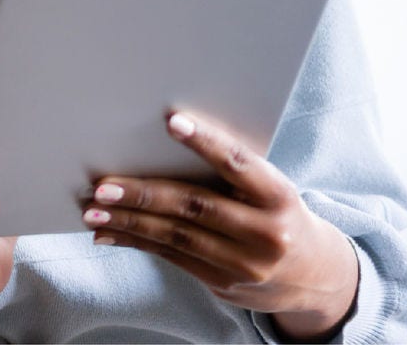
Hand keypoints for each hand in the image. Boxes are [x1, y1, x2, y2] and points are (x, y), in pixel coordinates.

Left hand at [79, 111, 359, 341]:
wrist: (312, 276)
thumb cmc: (278, 213)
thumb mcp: (270, 189)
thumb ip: (231, 172)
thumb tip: (166, 138)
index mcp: (279, 196)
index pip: (239, 164)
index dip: (206, 143)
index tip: (172, 122)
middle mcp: (266, 232)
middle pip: (195, 206)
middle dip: (144, 195)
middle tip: (104, 186)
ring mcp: (244, 263)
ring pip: (177, 236)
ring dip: (129, 223)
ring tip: (93, 210)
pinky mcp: (223, 283)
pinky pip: (172, 258)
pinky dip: (136, 243)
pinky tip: (108, 234)